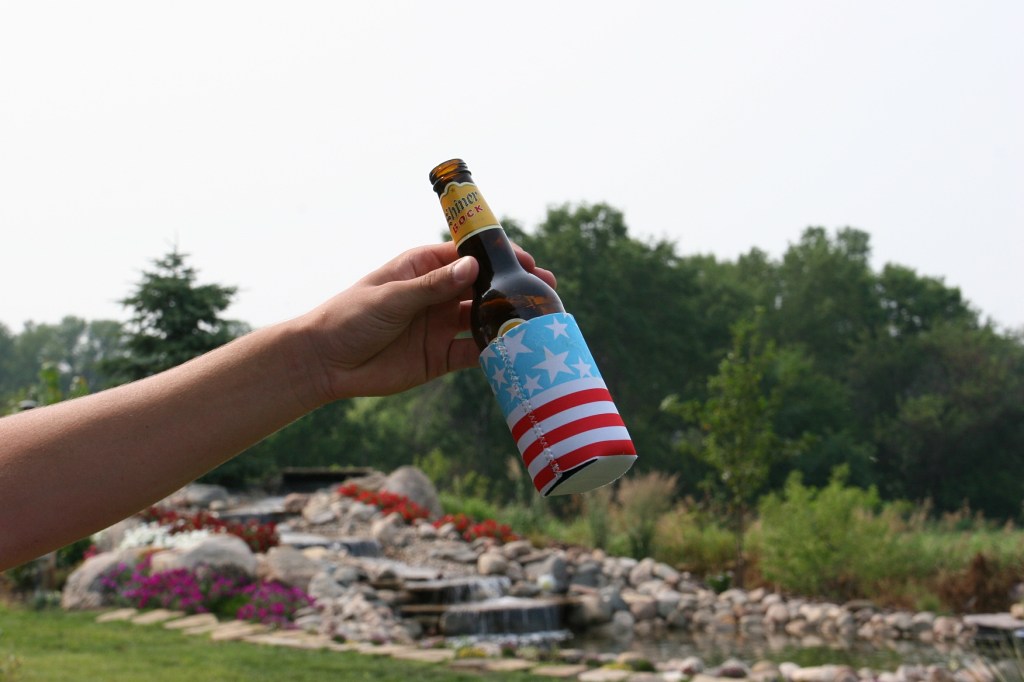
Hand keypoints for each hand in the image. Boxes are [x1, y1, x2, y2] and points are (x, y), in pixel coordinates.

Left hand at [301, 241, 555, 401]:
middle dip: (513, 287)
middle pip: (484, 287)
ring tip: (539, 320)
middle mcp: (437, 294)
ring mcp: (440, 325)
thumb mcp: (392, 297)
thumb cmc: (350, 317)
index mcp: (423, 268)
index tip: (525, 260)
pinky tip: (515, 350)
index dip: (498, 256)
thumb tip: (472, 267)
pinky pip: (474, 352)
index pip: (468, 256)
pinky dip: (494, 351)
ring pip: (484, 319)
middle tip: (546, 290)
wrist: (326, 362)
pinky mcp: (440, 357)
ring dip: (508, 319)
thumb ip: (433, 286)